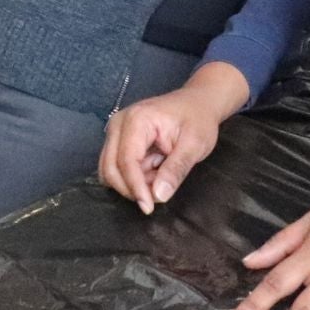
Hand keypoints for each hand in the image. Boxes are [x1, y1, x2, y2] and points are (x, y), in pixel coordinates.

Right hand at [98, 62, 247, 211]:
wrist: (197, 103)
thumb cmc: (198, 119)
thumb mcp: (195, 144)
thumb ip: (176, 169)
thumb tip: (159, 195)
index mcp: (137, 120)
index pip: (126, 161)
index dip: (136, 187)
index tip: (148, 207)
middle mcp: (119, 123)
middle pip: (111, 168)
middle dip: (133, 187)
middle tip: (161, 189)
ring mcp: (115, 131)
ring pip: (110, 171)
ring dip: (133, 182)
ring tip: (161, 172)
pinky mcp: (117, 140)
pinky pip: (116, 167)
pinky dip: (133, 176)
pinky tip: (154, 168)